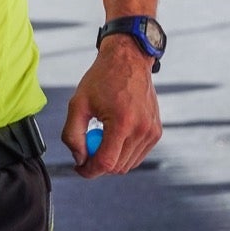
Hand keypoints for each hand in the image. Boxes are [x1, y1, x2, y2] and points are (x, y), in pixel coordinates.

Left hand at [62, 39, 160, 177]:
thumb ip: (72, 134)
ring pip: (128, 164)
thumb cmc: (102, 78)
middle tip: (86, 149)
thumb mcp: (77, 103)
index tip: (78, 167)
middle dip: (98, 165)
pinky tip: (115, 133)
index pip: (106, 163)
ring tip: (101, 135)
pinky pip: (137, 154)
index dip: (89, 170)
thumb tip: (79, 159)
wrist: (129, 59)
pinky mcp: (156, 131)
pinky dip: (124, 152)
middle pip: (117, 167)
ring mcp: (152, 131)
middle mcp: (141, 129)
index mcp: (122, 122)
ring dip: (112, 159)